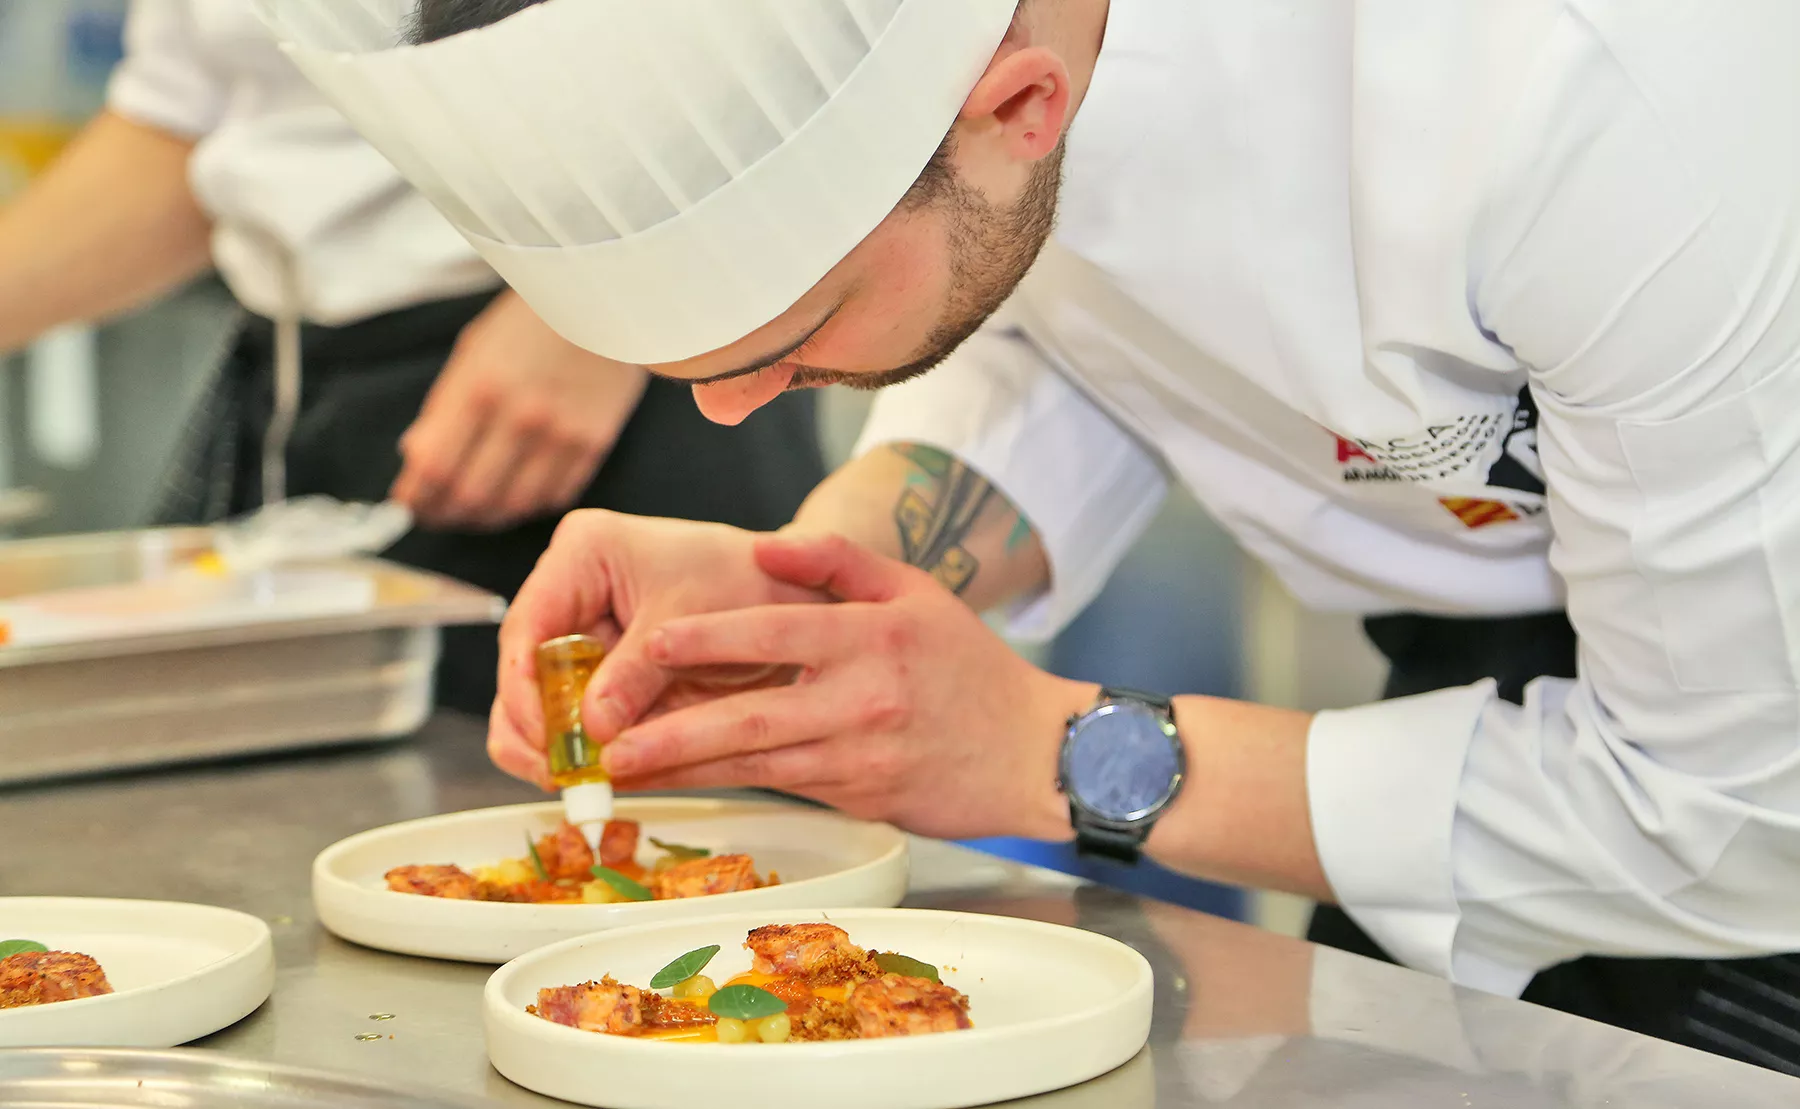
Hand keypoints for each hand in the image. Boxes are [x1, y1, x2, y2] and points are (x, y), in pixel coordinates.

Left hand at [391, 290, 648, 530]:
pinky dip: (529, 506)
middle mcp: (521, 417)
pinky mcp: (594, 443)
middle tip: (436, 514)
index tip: (409, 504)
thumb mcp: (473, 352)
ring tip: (473, 513)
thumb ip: (444, 408)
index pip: (435, 467)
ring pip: (514, 506)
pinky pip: (555, 496)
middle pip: (471, 495)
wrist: (602, 300)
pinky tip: (516, 496)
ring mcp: (562, 434)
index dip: (417, 497)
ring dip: (487, 518)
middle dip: (445, 514)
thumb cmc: (531, 322)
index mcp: (480, 388)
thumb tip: (417, 457)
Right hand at [488, 510, 828, 788]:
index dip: (524, 686)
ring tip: (574, 787)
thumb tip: (592, 728)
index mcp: (583, 553)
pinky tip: (596, 780)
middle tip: (556, 777)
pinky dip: (582, 751)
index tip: (542, 736)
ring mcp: (582, 633)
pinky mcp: (600, 671)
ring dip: (550, 747)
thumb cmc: (747, 581)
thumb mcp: (693, 622)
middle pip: (522, 669)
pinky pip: (575, 717)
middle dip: (534, 727)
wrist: (789, 593)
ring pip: (537, 700)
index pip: (529, 625)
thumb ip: (639, 673)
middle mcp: (570, 590)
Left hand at [600, 533, 1089, 841]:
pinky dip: (727, 786)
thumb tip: (768, 547)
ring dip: (685, 769)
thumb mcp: (917, 592)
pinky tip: (682, 784)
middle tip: (609, 739)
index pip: (775, 634)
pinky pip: (779, 787)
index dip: (707, 639)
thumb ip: (841, 561)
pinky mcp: (858, 796)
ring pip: (756, 764)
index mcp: (871, 638)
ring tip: (623, 771)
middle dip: (672, 731)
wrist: (1032, 754)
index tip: (650, 643)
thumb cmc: (970, 669)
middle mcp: (861, 699)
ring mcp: (858, 755)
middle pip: (751, 715)